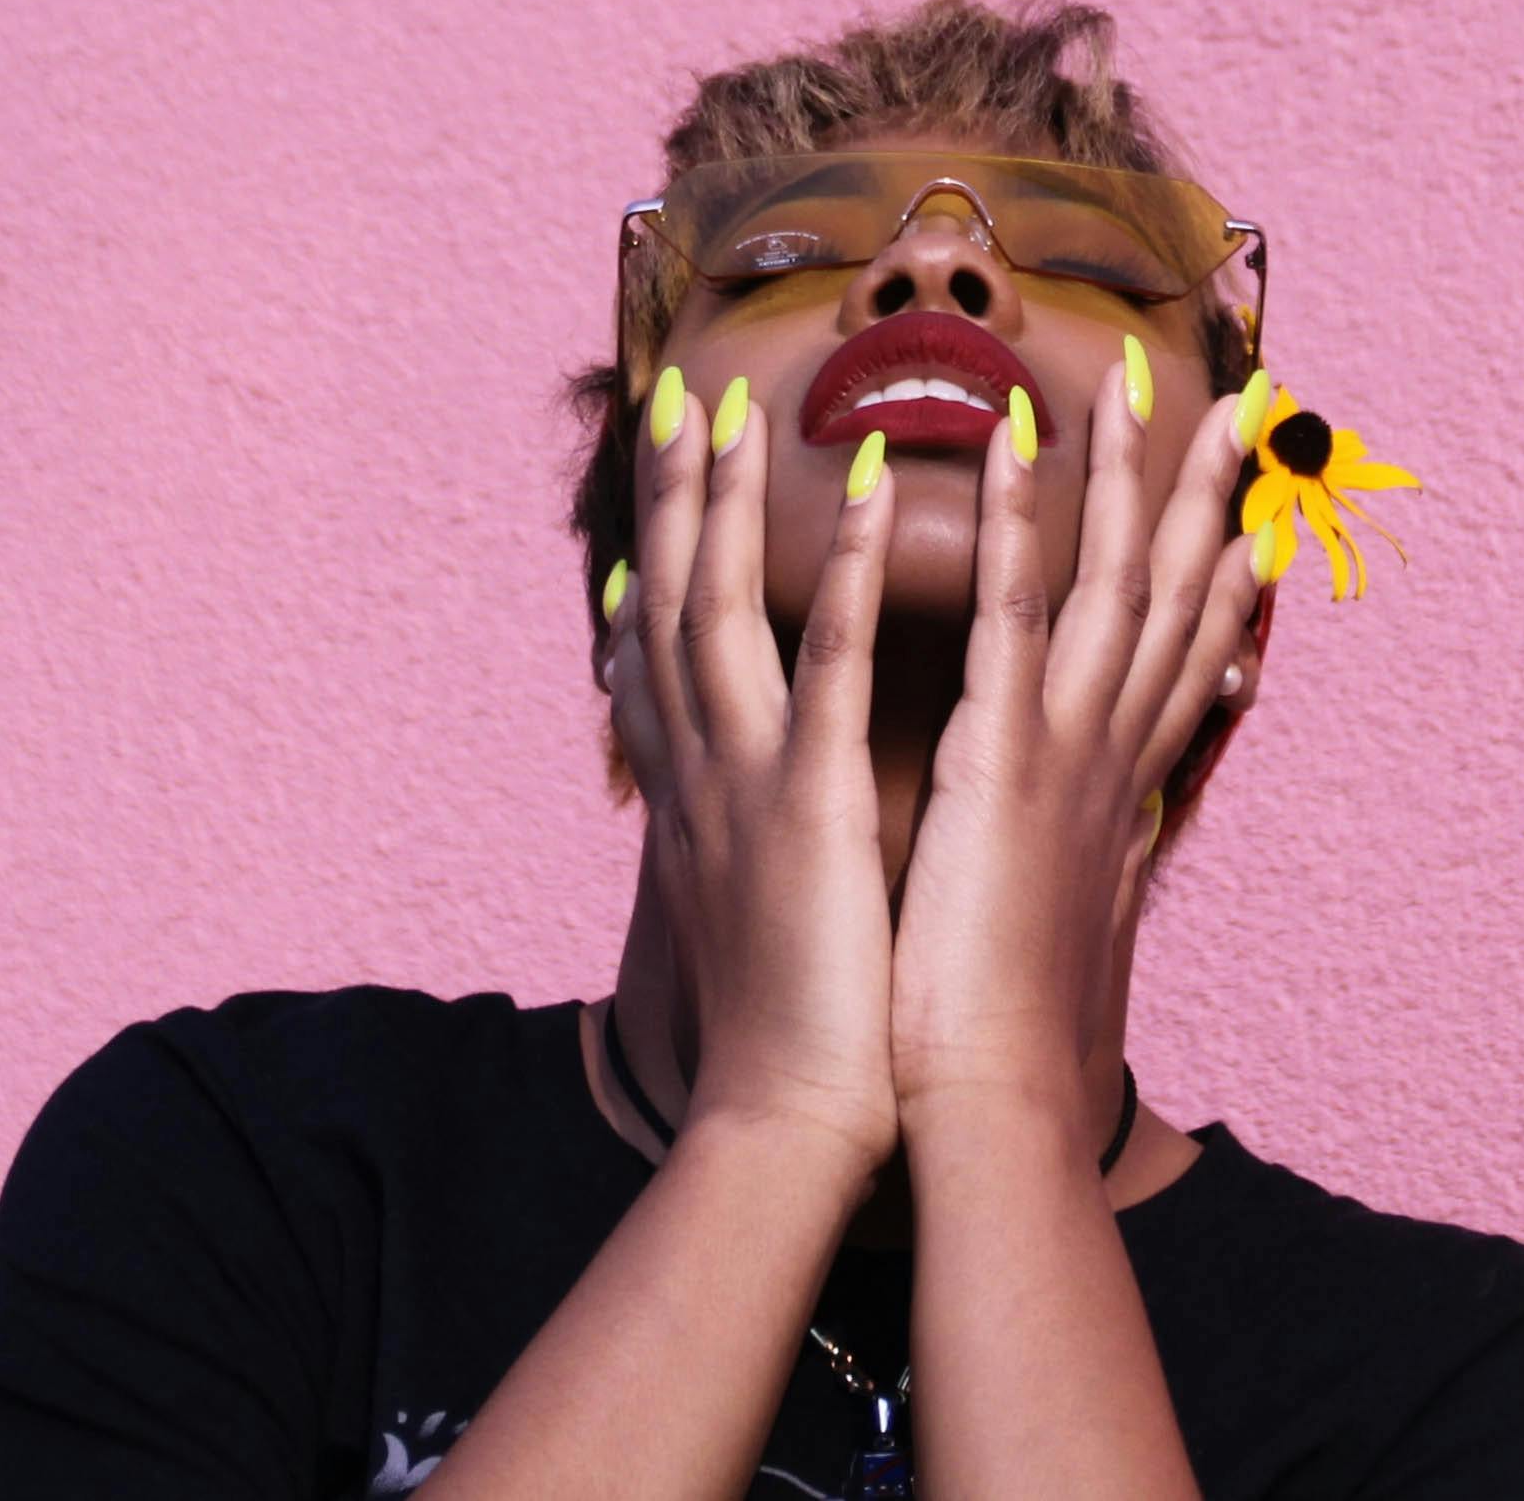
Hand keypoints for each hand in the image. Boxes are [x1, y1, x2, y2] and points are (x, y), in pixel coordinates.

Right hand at [603, 369, 902, 1169]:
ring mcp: (749, 780)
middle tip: (682, 399)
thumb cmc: (791, 1029)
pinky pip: (834, 663)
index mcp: (692, 797)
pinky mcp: (815, 802)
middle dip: (672, 498)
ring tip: (744, 408)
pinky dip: (848, 572)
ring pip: (721, 611)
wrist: (786, 1124)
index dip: (650, 559)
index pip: (656, 654)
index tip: (659, 482)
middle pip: (670, 603)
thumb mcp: (748, 911)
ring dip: (728, 503)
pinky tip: (873, 492)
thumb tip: (723, 803)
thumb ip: (738, 838)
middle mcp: (702, 773)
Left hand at [887, 368, 1262, 1139]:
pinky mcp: (1003, 752)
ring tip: (1147, 379)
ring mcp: (1065, 745)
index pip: (1186, 659)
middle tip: (1247, 402)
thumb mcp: (1063, 925)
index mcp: (1119, 789)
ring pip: (1114, 580)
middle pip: (1179, 597)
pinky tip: (1025, 442)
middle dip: (1212, 493)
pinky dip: (1025, 520)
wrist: (993, 1103)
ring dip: (1133, 471)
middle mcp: (1111, 752)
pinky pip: (1016, 611)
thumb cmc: (1006, 1033)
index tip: (1258, 505)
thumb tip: (1115, 841)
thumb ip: (1089, 861)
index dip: (1228, 575)